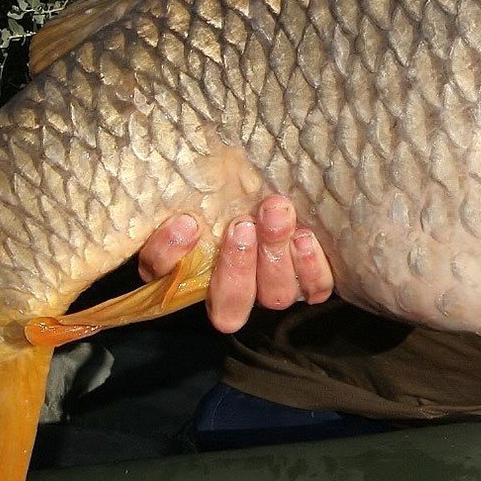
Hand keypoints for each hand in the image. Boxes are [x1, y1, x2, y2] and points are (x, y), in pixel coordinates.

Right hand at [137, 195, 334, 333]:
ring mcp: (273, 289)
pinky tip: (304, 238)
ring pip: (274, 295)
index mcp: (190, 269)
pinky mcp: (310, 283)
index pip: (165, 274)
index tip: (186, 223)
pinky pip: (315, 289)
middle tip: (242, 225)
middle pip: (229, 303)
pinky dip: (310, 266)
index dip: (170, 255)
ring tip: (276, 214)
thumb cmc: (235, 181)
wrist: (284, 184)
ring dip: (274, 256)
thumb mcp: (207, 179)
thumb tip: (169, 177)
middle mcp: (233, 290)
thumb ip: (184, 184)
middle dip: (236, 265)